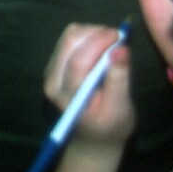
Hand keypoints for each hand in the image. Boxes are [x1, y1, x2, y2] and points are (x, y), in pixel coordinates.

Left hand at [44, 25, 135, 147]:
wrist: (94, 138)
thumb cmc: (110, 126)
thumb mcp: (120, 108)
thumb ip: (119, 78)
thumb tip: (122, 49)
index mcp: (67, 96)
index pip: (78, 61)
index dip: (99, 42)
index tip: (121, 36)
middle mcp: (52, 81)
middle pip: (69, 41)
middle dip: (95, 33)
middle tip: (118, 38)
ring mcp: (50, 71)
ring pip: (68, 36)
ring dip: (91, 33)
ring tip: (111, 44)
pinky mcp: (54, 65)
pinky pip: (68, 40)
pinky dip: (87, 37)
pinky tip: (101, 48)